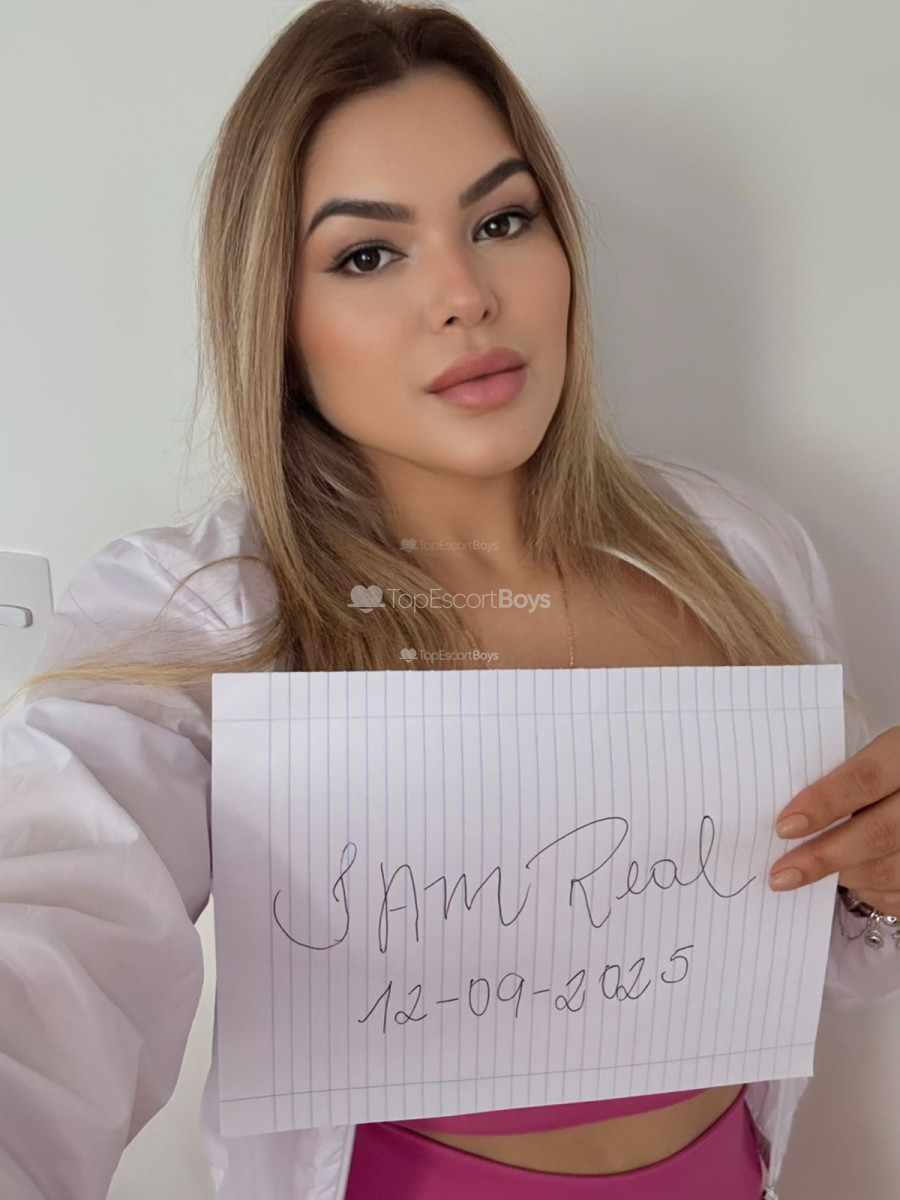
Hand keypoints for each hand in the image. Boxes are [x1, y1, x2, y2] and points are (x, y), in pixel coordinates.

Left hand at [769, 725, 899, 916]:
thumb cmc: (888, 770)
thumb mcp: (873, 756)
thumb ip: (839, 777)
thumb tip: (786, 814)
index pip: (865, 778)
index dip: (824, 802)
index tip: (785, 826)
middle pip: (877, 834)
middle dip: (823, 857)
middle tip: (781, 873)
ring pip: (887, 870)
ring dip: (843, 876)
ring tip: (810, 875)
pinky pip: (897, 894)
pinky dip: (869, 890)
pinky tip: (850, 880)